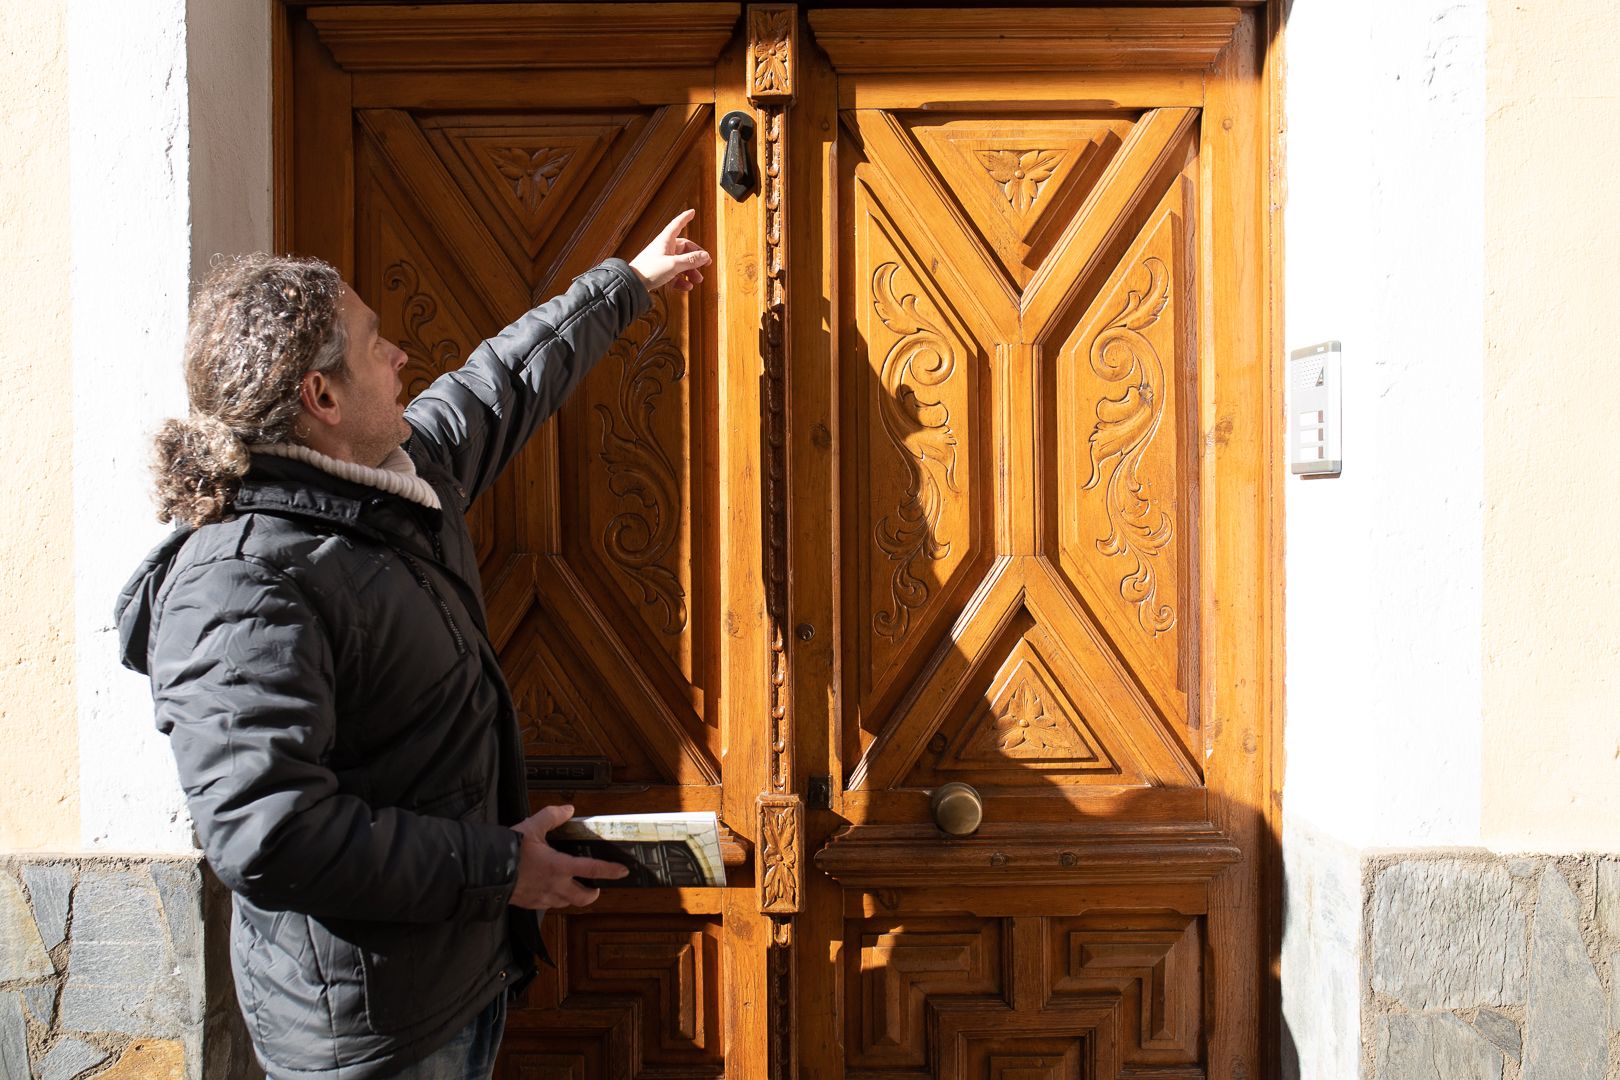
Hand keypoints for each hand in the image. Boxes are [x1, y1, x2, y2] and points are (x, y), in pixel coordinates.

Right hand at [508, 804, 628, 909]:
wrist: (484, 871)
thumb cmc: (509, 851)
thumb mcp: (531, 827)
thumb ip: (552, 816)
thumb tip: (568, 810)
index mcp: (559, 867)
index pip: (593, 869)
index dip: (610, 871)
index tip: (623, 871)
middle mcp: (555, 886)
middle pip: (584, 898)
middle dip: (593, 893)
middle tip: (594, 886)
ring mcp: (543, 898)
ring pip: (566, 903)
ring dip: (572, 896)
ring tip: (571, 885)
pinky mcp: (530, 904)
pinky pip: (548, 905)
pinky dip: (554, 898)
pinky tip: (548, 888)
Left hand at [627, 210, 710, 292]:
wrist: (632, 283)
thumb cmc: (649, 270)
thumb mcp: (673, 265)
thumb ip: (690, 260)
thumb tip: (705, 256)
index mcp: (665, 241)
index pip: (677, 224)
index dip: (685, 217)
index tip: (692, 212)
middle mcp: (664, 248)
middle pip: (684, 248)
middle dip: (696, 257)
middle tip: (706, 263)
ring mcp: (662, 260)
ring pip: (681, 263)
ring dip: (691, 271)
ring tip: (698, 279)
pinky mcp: (659, 272)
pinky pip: (674, 274)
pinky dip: (682, 280)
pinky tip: (687, 286)